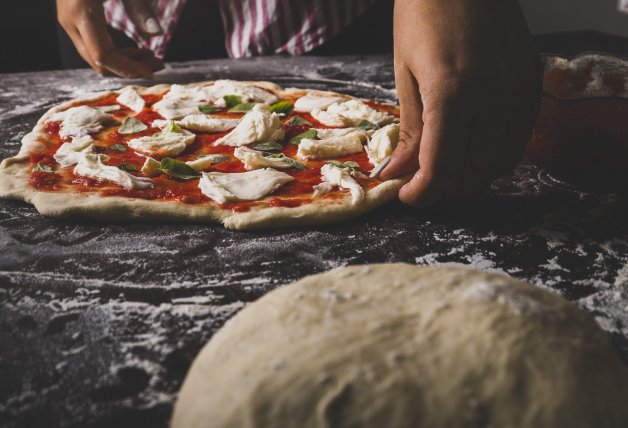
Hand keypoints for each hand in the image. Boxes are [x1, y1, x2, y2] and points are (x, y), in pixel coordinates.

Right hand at [56, 0, 164, 77]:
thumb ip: (139, 6)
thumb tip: (157, 34)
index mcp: (81, 12)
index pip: (105, 57)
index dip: (130, 69)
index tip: (154, 70)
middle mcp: (69, 21)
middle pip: (99, 62)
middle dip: (130, 67)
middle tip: (159, 62)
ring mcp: (68, 20)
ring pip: (95, 57)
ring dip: (124, 61)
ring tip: (151, 55)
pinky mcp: (72, 17)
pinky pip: (93, 45)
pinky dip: (115, 51)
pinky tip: (136, 47)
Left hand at [381, 0, 541, 205]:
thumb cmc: (423, 13)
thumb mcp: (405, 73)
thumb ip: (409, 131)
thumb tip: (400, 173)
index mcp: (452, 92)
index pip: (441, 167)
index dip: (422, 192)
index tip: (407, 196)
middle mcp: (494, 95)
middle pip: (473, 173)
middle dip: (444, 190)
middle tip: (422, 187)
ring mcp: (519, 88)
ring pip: (500, 162)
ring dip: (469, 177)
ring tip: (444, 171)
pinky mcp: (532, 80)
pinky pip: (518, 137)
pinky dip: (493, 155)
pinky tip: (471, 150)